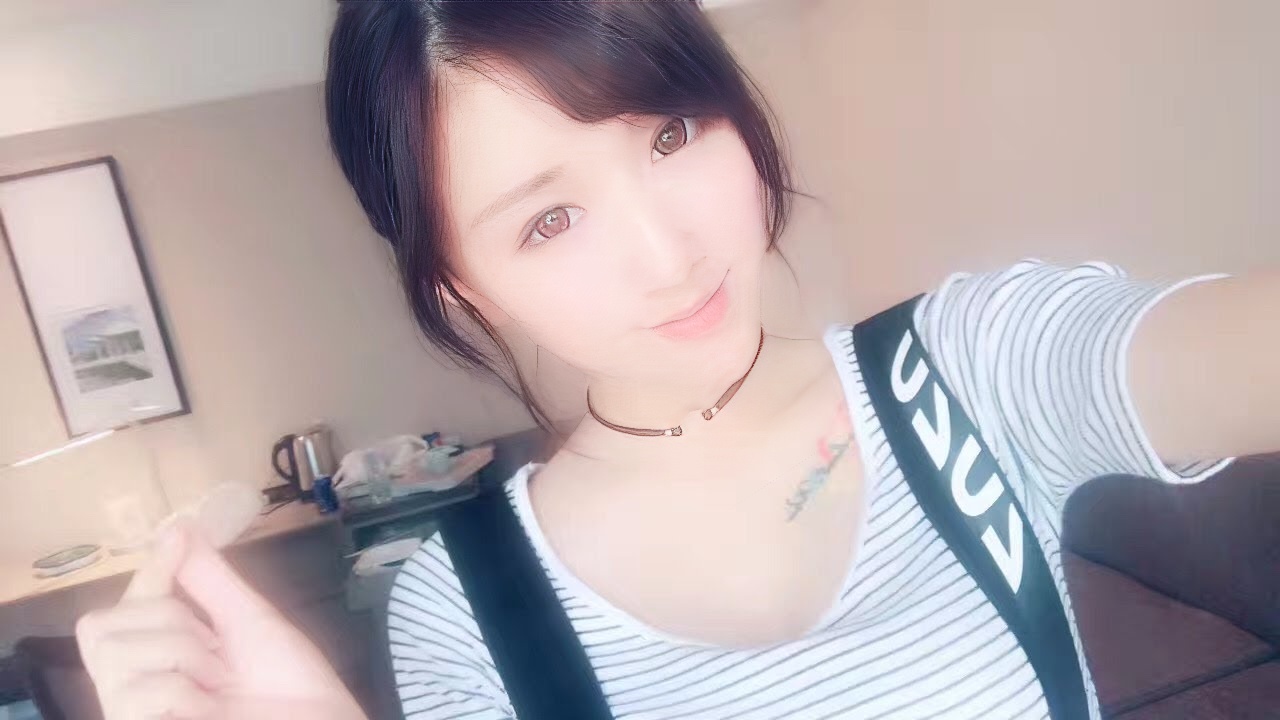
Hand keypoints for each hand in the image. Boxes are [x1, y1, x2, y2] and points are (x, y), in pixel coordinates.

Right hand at [76, 524, 365, 719]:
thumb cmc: (290, 686)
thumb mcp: (247, 620)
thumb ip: (210, 578)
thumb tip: (178, 525)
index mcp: (160, 660)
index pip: (122, 608)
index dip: (146, 571)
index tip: (176, 540)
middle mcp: (136, 688)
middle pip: (97, 626)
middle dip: (164, 617)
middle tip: (213, 645)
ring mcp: (131, 713)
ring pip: (111, 651)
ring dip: (181, 652)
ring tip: (218, 682)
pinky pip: (135, 692)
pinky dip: (181, 689)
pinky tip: (209, 708)